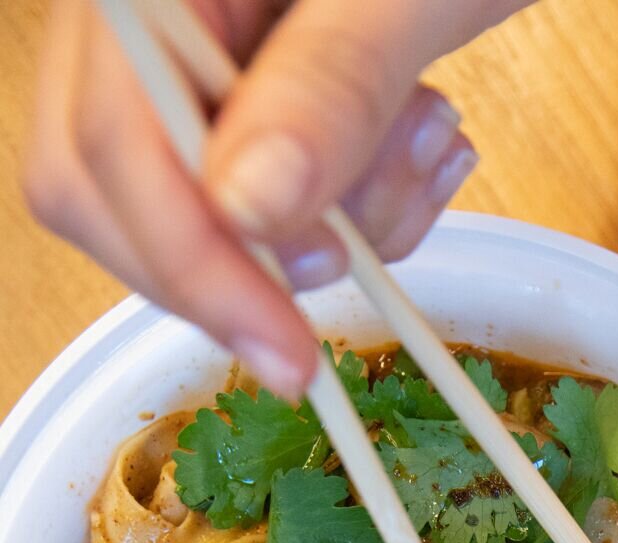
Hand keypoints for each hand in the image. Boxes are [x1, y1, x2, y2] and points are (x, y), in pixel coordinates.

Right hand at [26, 0, 528, 395]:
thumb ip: (329, 85)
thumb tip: (248, 209)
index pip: (106, 140)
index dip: (191, 265)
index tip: (285, 351)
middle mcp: (134, 10)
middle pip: (110, 190)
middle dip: (247, 256)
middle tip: (360, 249)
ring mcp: (179, 46)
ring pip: (190, 208)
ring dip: (330, 227)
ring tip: (429, 145)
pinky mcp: (237, 85)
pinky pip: (258, 195)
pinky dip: (353, 206)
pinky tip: (421, 144)